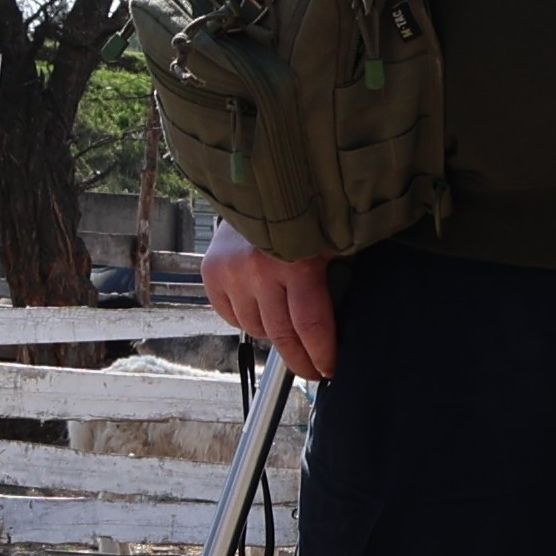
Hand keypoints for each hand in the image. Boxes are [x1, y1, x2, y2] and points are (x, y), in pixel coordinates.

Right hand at [203, 218, 337, 382]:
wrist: (262, 185)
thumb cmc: (307, 216)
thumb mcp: (333, 243)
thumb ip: (337, 279)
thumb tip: (344, 325)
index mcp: (298, 262)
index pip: (311, 326)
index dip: (321, 355)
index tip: (330, 370)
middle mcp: (259, 269)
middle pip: (281, 335)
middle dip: (300, 360)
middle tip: (312, 370)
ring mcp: (231, 271)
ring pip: (256, 328)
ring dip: (274, 333)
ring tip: (288, 321)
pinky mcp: (211, 272)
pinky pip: (232, 317)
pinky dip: (249, 318)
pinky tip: (262, 305)